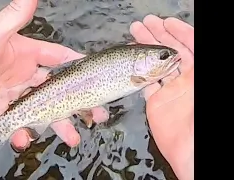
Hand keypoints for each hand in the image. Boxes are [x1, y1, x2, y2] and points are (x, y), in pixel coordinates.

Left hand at [0, 0, 100, 149]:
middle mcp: (22, 75)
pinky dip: (25, 133)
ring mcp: (14, 96)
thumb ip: (14, 17)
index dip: (75, 64)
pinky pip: (21, 125)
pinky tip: (25, 137)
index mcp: (24, 55)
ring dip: (59, 124)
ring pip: (44, 111)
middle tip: (95, 113)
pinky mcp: (3, 115)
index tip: (93, 74)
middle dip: (76, 101)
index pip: (57, 57)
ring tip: (72, 137)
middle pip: (56, 89)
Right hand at [130, 15, 193, 179]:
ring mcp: (170, 88)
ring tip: (134, 34)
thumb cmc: (196, 116)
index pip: (189, 45)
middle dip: (157, 35)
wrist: (189, 148)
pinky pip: (146, 82)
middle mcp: (184, 77)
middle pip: (169, 51)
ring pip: (155, 63)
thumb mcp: (199, 83)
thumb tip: (191, 46)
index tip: (164, 22)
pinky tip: (131, 60)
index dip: (178, 32)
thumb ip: (195, 64)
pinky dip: (138, 70)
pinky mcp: (156, 100)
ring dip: (145, 48)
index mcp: (197, 72)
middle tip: (143, 24)